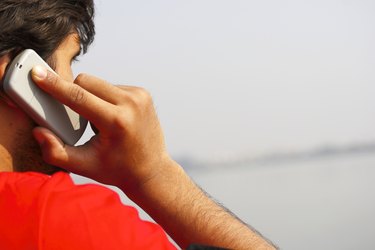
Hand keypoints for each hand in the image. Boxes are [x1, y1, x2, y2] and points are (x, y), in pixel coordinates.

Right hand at [31, 66, 171, 189]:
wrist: (151, 170)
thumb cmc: (117, 169)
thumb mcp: (83, 166)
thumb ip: (55, 151)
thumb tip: (39, 131)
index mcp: (116, 122)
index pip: (78, 97)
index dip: (55, 85)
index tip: (38, 73)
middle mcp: (131, 104)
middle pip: (86, 82)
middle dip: (74, 95)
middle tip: (78, 117)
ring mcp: (140, 96)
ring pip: (99, 83)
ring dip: (91, 97)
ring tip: (101, 122)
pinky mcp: (143, 94)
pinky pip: (112, 86)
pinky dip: (105, 98)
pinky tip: (112, 118)